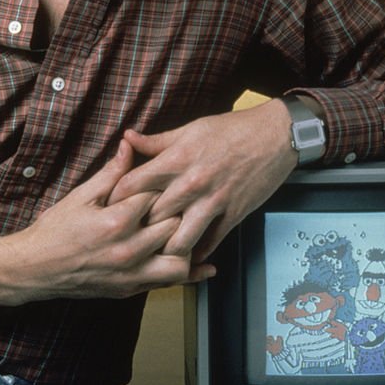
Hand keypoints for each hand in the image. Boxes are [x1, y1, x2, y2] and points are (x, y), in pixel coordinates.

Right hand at [0, 139, 214, 306]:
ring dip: (187, 243)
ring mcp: (131, 273)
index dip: (163, 184)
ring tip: (185, 229)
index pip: (157, 195)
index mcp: (115, 221)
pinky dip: (192, 274)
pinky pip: (171, 283)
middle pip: (174, 225)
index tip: (168, 178)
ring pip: (181, 259)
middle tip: (183, 199)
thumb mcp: (80, 196)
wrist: (36, 269)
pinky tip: (207, 266)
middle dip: (179, 210)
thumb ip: (112, 173)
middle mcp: (128, 250)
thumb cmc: (56, 230)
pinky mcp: (131, 288)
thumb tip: (129, 144)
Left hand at [108, 101, 297, 262]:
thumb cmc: (232, 130)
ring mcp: (213, 202)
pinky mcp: (233, 215)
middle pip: (151, 217)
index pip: (133, 185)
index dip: (116, 198)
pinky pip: (209, 243)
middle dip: (137, 228)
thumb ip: (156, 142)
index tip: (109, 207)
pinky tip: (186, 254)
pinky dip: (196, 253)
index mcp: (177, 159)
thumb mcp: (190, 130)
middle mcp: (192, 183)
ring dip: (166, 247)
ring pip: (179, 240)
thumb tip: (126, 138)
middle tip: (126, 236)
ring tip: (156, 250)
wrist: (275, 136)